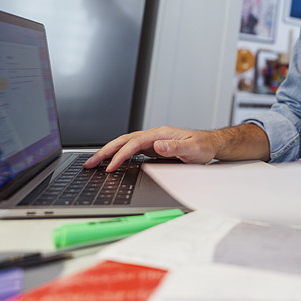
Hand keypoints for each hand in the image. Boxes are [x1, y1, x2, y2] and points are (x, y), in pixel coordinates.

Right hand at [83, 125, 218, 171]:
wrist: (211, 144)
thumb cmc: (204, 146)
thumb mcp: (193, 149)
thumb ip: (175, 147)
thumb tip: (158, 145)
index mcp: (161, 133)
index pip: (134, 143)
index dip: (121, 155)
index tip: (110, 167)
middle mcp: (155, 135)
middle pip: (124, 140)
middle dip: (105, 151)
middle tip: (89, 163)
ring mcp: (153, 141)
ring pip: (126, 144)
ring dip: (109, 152)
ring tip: (94, 162)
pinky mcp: (154, 147)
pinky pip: (132, 150)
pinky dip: (119, 155)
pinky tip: (112, 162)